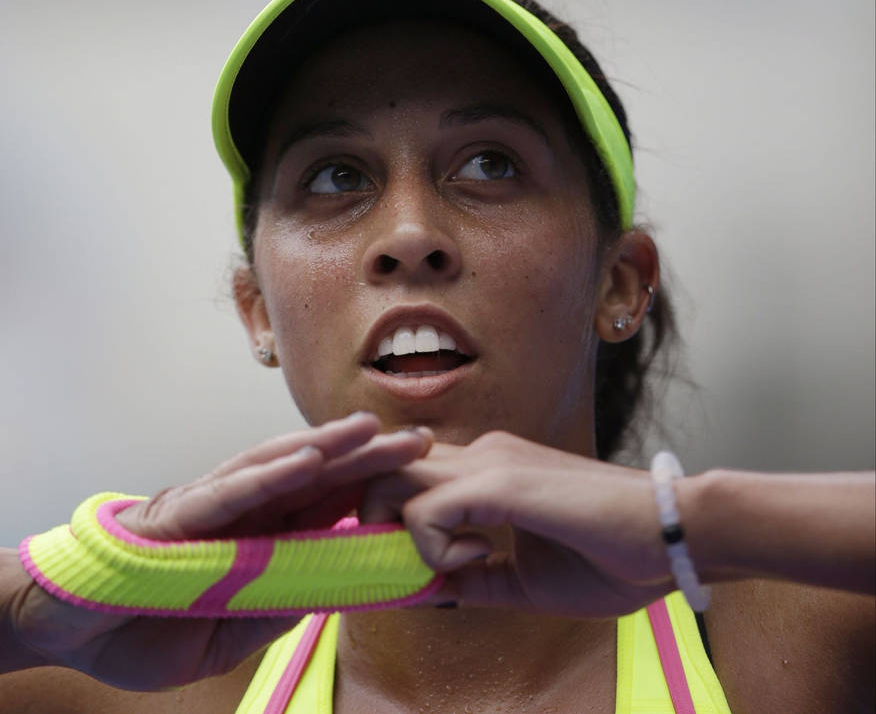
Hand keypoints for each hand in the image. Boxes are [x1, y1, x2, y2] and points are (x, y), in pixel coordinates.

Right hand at [9, 413, 429, 689]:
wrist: (67, 626)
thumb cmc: (145, 625)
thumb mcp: (229, 632)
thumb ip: (277, 604)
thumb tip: (332, 589)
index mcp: (261, 537)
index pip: (328, 506)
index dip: (374, 489)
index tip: (423, 479)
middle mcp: (243, 513)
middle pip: (315, 477)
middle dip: (368, 458)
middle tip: (421, 440)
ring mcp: (212, 508)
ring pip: (277, 468)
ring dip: (326, 448)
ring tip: (371, 428)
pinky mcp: (178, 517)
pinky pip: (230, 493)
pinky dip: (268, 475)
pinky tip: (306, 459)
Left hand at [361, 431, 675, 617]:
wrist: (674, 536)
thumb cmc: (613, 558)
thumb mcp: (527, 579)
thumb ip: (476, 579)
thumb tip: (429, 591)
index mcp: (485, 470)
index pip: (404, 474)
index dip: (385, 517)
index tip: (402, 565)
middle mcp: (480, 454)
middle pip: (382, 468)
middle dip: (372, 522)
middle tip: (406, 567)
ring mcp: (488, 462)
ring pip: (390, 477)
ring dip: (396, 530)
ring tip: (443, 564)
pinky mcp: (501, 483)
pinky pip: (426, 510)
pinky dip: (431, 546)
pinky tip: (475, 560)